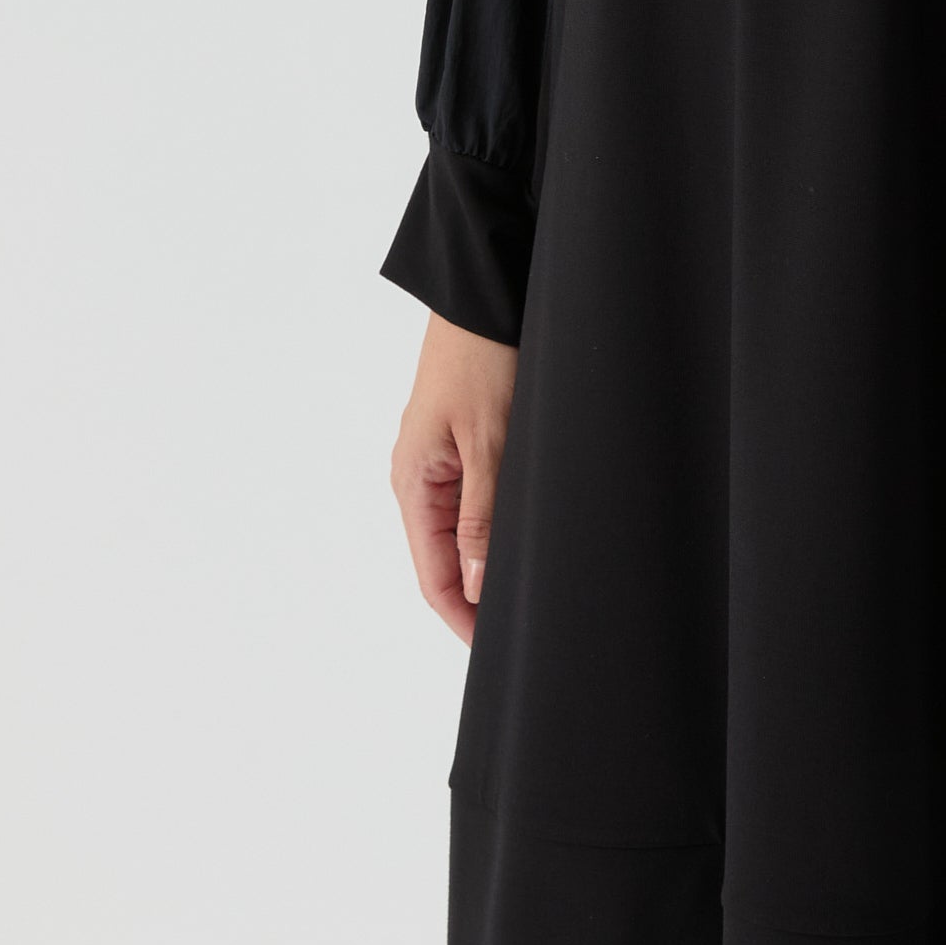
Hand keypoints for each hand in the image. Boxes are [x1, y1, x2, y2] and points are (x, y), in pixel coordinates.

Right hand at [390, 313, 518, 643]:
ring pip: (464, 532)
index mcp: (414, 484)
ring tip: (532, 591)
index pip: (433, 576)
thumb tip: (478, 586)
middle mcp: (420, 479)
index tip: (498, 651)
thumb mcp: (488, 440)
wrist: (483, 293)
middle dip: (480, 597)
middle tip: (526, 626)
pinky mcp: (463, 441)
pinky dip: (498, 526)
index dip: (463, 618)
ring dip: (491, 562)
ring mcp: (440, 461)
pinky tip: (528, 537)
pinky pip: (477, 500)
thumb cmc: (481, 358)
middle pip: (447, 560)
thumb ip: (483, 515)